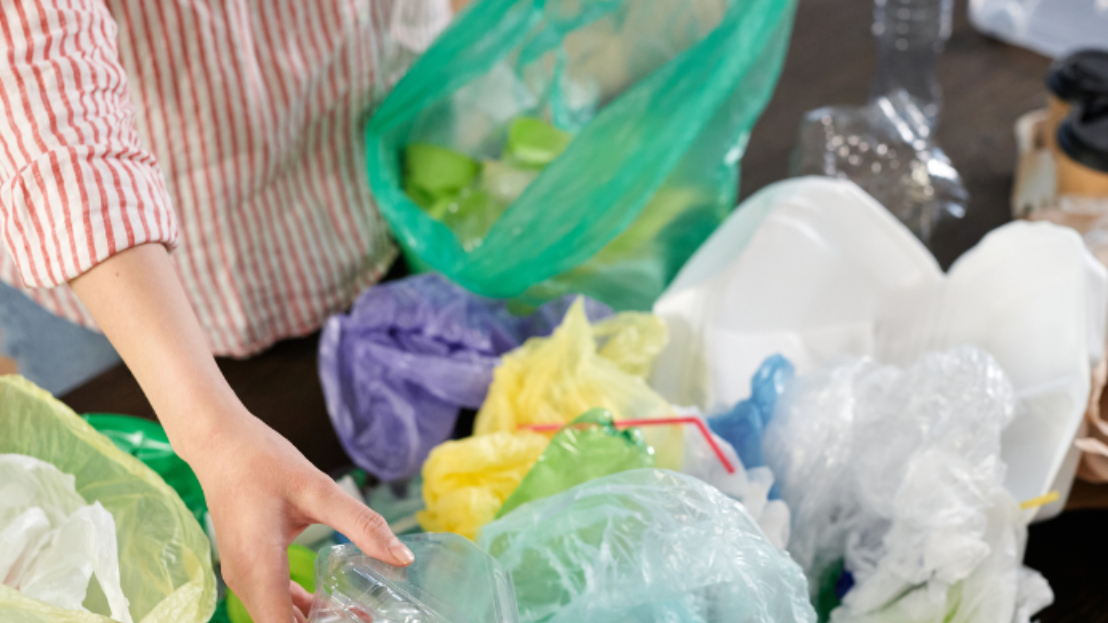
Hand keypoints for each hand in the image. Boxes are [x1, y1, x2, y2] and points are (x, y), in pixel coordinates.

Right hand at [187, 409, 413, 622]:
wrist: (220, 443)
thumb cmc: (263, 462)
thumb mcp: (319, 491)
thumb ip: (363, 526)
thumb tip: (403, 558)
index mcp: (259, 568)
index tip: (360, 622)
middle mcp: (245, 581)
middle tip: (367, 617)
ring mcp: (243, 576)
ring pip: (278, 618)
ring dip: (314, 622)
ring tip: (360, 616)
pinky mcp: (247, 567)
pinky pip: (273, 602)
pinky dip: (301, 610)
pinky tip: (333, 604)